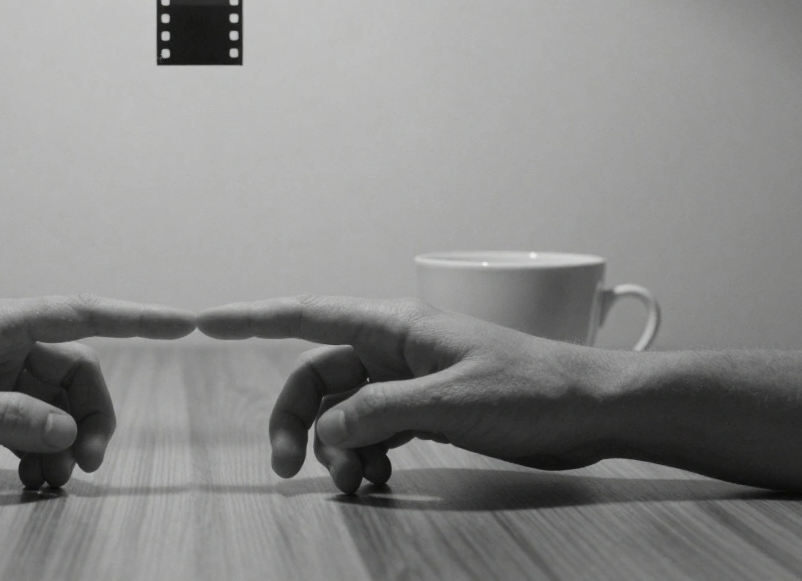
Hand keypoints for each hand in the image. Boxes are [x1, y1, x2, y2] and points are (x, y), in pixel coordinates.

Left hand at [0, 295, 194, 488]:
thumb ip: (6, 418)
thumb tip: (65, 429)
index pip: (79, 312)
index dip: (137, 318)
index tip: (184, 323)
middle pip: (74, 369)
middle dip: (90, 416)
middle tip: (84, 468)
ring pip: (54, 398)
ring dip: (63, 439)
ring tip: (50, 484)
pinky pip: (28, 418)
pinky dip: (38, 447)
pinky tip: (29, 479)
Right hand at [199, 296, 617, 492]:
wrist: (595, 410)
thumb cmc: (532, 392)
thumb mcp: (448, 404)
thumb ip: (379, 413)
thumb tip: (326, 430)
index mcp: (396, 328)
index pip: (308, 314)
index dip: (253, 317)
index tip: (206, 321)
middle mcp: (395, 349)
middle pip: (318, 376)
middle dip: (296, 420)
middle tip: (286, 471)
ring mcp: (411, 380)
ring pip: (345, 410)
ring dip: (335, 447)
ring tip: (355, 486)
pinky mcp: (428, 409)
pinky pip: (374, 430)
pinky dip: (366, 456)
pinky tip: (379, 481)